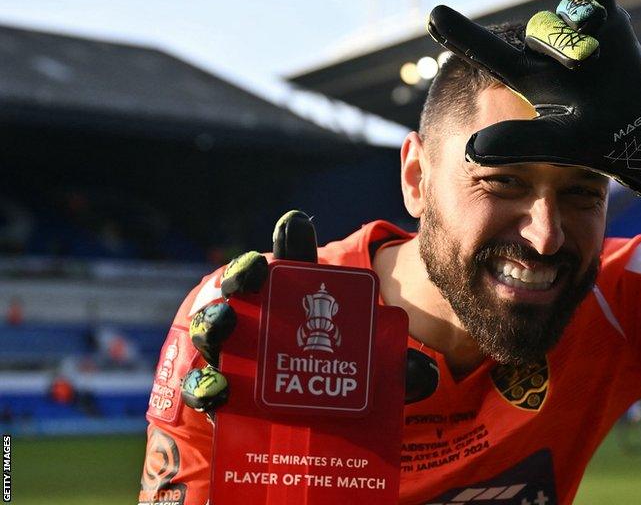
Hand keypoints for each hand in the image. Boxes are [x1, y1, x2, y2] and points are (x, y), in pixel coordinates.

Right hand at [181, 211, 438, 414]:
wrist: (294, 426)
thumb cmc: (329, 379)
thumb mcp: (365, 371)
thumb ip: (392, 369)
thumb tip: (426, 375)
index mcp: (295, 301)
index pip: (293, 261)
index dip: (292, 240)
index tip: (297, 226)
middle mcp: (258, 317)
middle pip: (241, 284)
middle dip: (242, 275)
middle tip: (253, 275)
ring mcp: (230, 351)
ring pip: (211, 326)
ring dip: (214, 322)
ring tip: (226, 324)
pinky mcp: (214, 389)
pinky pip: (202, 383)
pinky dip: (206, 385)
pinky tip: (220, 391)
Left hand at [427, 0, 640, 226]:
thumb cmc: (596, 142)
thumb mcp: (559, 145)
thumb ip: (519, 143)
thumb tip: (472, 148)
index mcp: (525, 76)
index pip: (486, 52)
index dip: (460, 35)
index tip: (433, 15)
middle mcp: (545, 50)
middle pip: (538, 33)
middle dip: (559, 47)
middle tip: (580, 66)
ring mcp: (576, 32)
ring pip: (568, 19)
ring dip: (583, 38)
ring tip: (597, 60)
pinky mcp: (607, 20)